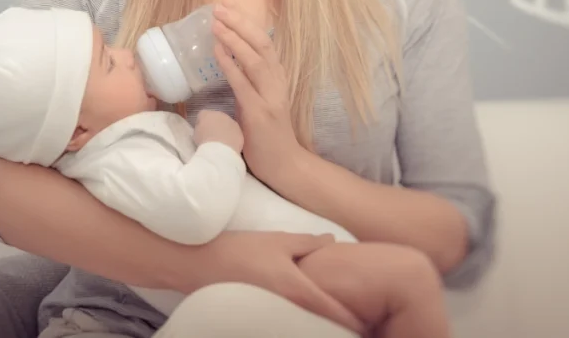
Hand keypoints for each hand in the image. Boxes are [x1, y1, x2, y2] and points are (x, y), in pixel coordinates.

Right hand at [187, 230, 365, 334]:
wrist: (196, 264)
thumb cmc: (237, 249)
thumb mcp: (277, 239)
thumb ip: (310, 243)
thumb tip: (336, 243)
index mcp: (299, 291)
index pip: (338, 315)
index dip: (358, 322)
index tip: (372, 322)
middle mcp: (289, 311)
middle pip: (325, 328)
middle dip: (341, 327)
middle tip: (358, 322)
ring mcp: (273, 320)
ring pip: (307, 330)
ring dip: (320, 326)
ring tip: (332, 321)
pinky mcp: (260, 321)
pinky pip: (289, 327)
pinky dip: (301, 325)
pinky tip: (303, 318)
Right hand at [193, 109, 243, 152]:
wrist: (219, 150)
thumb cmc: (204, 141)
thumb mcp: (196, 133)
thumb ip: (200, 127)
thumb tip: (204, 128)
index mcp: (206, 114)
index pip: (203, 116)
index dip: (202, 123)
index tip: (202, 131)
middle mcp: (220, 114)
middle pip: (217, 119)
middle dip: (215, 125)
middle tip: (212, 136)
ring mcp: (232, 122)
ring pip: (228, 126)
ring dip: (225, 131)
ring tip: (220, 143)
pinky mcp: (239, 132)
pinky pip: (235, 134)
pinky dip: (232, 139)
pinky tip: (228, 146)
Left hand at [211, 3, 301, 185]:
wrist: (285, 165)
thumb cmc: (268, 135)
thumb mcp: (261, 100)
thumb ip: (250, 82)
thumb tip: (229, 61)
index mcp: (277, 78)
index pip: (264, 43)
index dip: (246, 23)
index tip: (228, 7)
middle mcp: (277, 82)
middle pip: (261, 43)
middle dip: (239, 23)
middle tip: (218, 7)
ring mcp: (269, 97)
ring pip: (255, 59)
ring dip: (234, 38)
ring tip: (215, 23)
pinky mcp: (260, 112)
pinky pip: (243, 83)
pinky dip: (230, 64)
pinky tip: (218, 50)